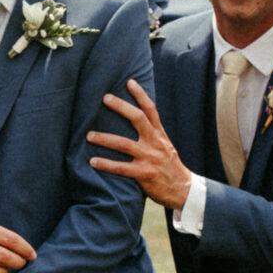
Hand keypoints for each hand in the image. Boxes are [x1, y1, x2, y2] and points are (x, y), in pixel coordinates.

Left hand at [88, 79, 193, 210]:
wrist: (184, 190)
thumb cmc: (169, 168)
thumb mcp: (165, 147)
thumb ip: (152, 136)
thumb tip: (135, 123)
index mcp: (160, 135)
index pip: (151, 110)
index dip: (141, 94)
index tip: (129, 81)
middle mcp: (155, 143)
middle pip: (138, 119)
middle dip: (121, 106)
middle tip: (105, 98)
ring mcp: (150, 158)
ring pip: (124, 144)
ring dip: (104, 138)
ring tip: (89, 135)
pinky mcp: (144, 174)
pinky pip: (121, 167)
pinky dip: (105, 164)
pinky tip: (93, 161)